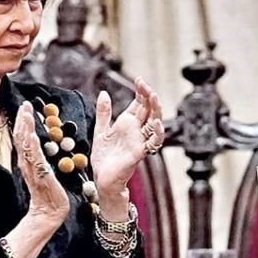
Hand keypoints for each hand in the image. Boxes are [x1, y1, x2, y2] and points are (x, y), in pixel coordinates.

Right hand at [13, 101, 68, 226]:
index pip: (24, 137)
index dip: (24, 121)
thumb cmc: (51, 192)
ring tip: (26, 113)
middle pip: (22, 137)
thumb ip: (42, 159)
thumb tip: (42, 148)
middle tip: (25, 103)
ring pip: (26, 144)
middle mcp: (28, 163)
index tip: (26, 107)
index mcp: (30, 161)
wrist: (50, 211)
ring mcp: (33, 168)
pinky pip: (35, 158)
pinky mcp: (41, 175)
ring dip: (26, 127)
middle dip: (23, 119)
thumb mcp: (46, 171)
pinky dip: (32, 146)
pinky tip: (32, 135)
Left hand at [90, 77, 164, 192]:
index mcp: (128, 124)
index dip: (140, 92)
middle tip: (145, 85)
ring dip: (156, 110)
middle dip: (148, 96)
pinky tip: (155, 122)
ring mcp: (140, 141)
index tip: (139, 80)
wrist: (102, 178)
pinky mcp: (140, 152)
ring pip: (154, 123)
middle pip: (148, 110)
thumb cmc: (104, 158)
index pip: (139, 104)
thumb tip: (104, 93)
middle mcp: (136, 131)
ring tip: (153, 97)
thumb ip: (104, 112)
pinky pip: (153, 142)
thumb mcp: (100, 130)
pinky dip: (157, 133)